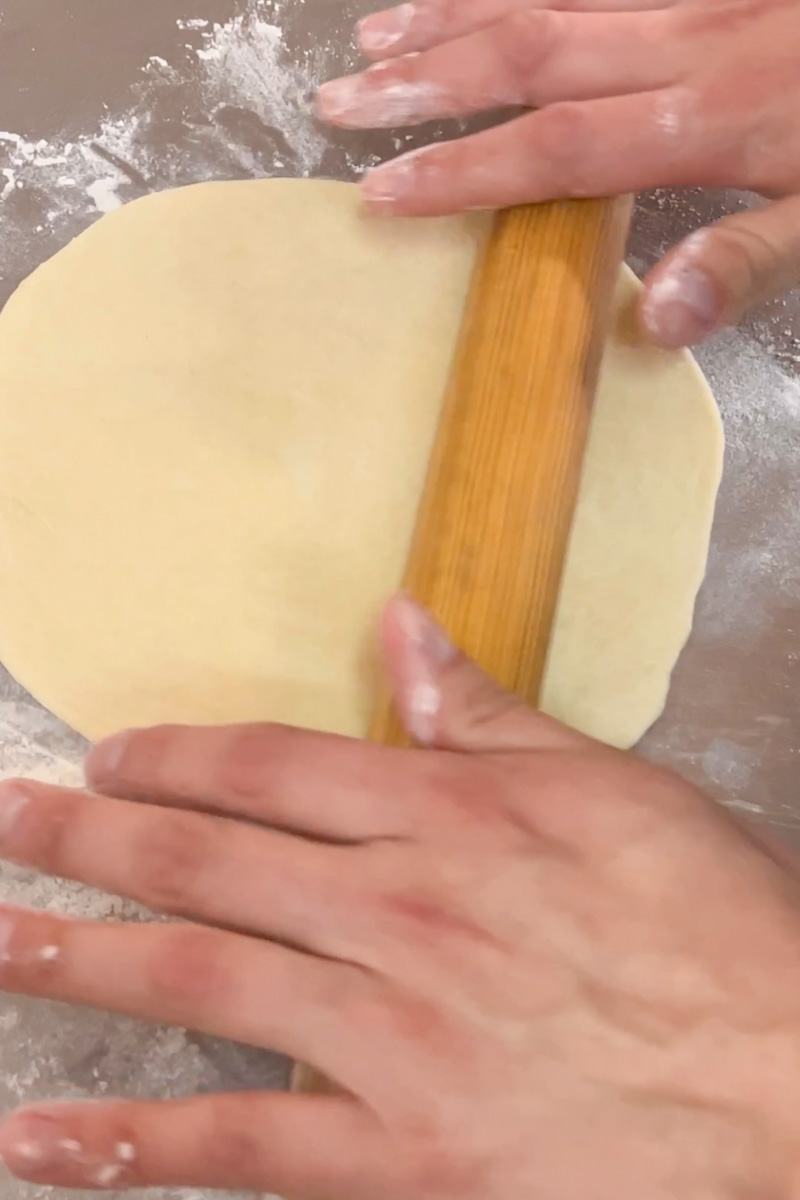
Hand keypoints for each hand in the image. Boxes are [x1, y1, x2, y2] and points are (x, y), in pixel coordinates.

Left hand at [1, 594, 799, 1195]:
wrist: (788, 1078)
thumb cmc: (712, 920)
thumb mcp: (609, 784)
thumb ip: (486, 713)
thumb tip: (402, 627)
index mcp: (444, 816)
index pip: (270, 767)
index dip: (176, 755)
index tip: (110, 754)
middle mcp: (393, 912)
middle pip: (206, 862)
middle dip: (89, 838)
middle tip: (4, 821)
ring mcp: (387, 1035)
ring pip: (196, 981)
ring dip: (79, 958)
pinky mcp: (401, 1153)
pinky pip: (239, 1145)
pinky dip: (132, 1141)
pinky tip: (41, 1138)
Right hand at [317, 0, 799, 347]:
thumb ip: (748, 261)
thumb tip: (648, 318)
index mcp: (713, 118)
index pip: (558, 149)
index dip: (464, 171)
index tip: (379, 190)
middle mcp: (689, 40)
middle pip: (531, 55)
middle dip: (428, 80)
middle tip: (337, 97)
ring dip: (458, 13)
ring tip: (377, 32)